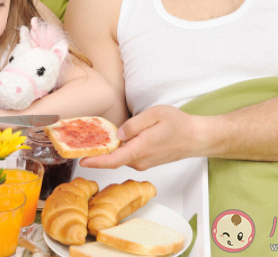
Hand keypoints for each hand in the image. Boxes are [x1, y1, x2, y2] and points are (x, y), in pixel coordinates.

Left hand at [79, 105, 207, 170]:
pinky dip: (119, 149)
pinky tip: (116, 140)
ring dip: (109, 150)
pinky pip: (128, 156)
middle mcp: (140, 160)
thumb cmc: (178, 125)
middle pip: (113, 158)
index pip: (113, 160)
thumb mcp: (154, 115)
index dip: (95, 162)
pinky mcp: (146, 160)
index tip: (82, 161)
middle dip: (98, 152)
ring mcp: (144, 162)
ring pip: (121, 156)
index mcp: (140, 149)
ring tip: (97, 138)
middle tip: (83, 141)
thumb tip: (118, 135)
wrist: (196, 138)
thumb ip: (133, 125)